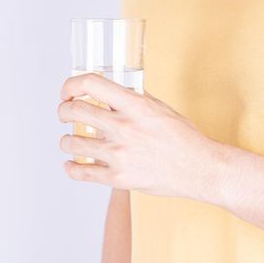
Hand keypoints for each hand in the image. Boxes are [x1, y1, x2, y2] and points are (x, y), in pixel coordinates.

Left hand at [57, 73, 224, 199]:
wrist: (200, 169)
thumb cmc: (183, 139)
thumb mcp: (160, 108)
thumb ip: (134, 98)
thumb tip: (111, 91)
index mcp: (134, 106)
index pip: (91, 84)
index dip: (71, 85)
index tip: (67, 91)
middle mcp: (123, 128)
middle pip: (75, 112)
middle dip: (62, 111)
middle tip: (63, 114)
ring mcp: (119, 154)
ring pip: (72, 143)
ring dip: (65, 141)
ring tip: (68, 141)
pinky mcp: (118, 178)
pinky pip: (82, 173)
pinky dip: (70, 168)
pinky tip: (70, 164)